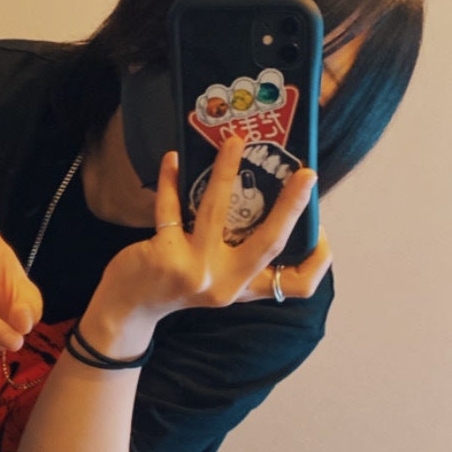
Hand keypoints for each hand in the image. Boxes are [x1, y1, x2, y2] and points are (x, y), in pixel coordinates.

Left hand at [100, 135, 332, 320]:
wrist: (128, 309)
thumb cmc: (176, 285)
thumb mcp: (215, 279)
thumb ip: (238, 253)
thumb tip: (261, 199)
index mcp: (242, 288)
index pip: (297, 285)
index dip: (318, 259)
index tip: (323, 228)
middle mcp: (224, 284)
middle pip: (269, 243)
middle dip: (291, 207)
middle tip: (306, 174)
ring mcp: (194, 271)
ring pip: (217, 213)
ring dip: (226, 172)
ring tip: (234, 142)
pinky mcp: (164, 256)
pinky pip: (170, 208)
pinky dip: (171, 181)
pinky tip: (172, 159)